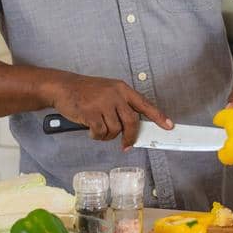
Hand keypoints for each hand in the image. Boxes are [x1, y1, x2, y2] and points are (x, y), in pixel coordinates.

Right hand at [50, 74, 170, 148]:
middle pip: (132, 122)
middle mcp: (115, 95)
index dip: (158, 116)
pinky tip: (91, 130)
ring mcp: (103, 103)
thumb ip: (120, 105)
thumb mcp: (107, 91)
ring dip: (107, 136)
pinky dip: (96, 136)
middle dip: (130, 137)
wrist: (63, 87)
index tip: (169, 126)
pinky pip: (100, 132)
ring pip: (115, 130)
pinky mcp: (91, 113)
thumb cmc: (86, 92)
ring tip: (98, 130)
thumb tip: (131, 127)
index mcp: (122, 89)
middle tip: (126, 145)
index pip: (144, 104)